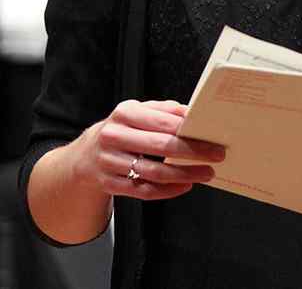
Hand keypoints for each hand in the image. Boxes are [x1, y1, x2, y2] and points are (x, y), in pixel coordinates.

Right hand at [77, 99, 223, 201]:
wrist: (86, 155)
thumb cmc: (121, 130)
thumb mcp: (137, 112)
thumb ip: (165, 111)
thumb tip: (193, 113)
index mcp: (124, 113)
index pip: (162, 122)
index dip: (189, 131)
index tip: (212, 137)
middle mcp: (114, 136)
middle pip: (160, 146)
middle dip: (193, 152)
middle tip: (216, 155)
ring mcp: (110, 161)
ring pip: (153, 172)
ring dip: (184, 174)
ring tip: (205, 173)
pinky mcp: (110, 183)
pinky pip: (143, 190)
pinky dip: (167, 190)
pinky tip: (184, 186)